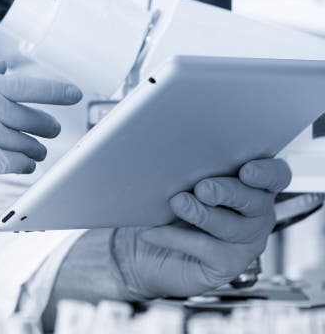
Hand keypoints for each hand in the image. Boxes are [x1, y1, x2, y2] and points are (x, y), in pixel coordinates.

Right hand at [0, 60, 81, 198]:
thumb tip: (4, 67)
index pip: (23, 84)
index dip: (54, 89)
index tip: (74, 93)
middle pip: (29, 115)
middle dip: (47, 123)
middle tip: (54, 128)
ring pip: (24, 142)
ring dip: (36, 148)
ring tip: (37, 151)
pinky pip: (12, 163)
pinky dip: (23, 165)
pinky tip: (23, 165)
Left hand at [112, 158, 291, 298]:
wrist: (141, 244)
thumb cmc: (163, 202)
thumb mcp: (174, 177)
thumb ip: (186, 166)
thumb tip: (171, 152)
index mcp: (249, 182)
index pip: (275, 175)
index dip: (266, 172)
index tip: (246, 171)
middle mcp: (255, 212)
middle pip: (256, 201)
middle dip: (228, 192)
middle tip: (202, 188)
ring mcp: (245, 241)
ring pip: (234, 227)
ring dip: (204, 214)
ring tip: (177, 203)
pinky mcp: (227, 264)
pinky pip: (207, 249)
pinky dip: (177, 237)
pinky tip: (154, 231)